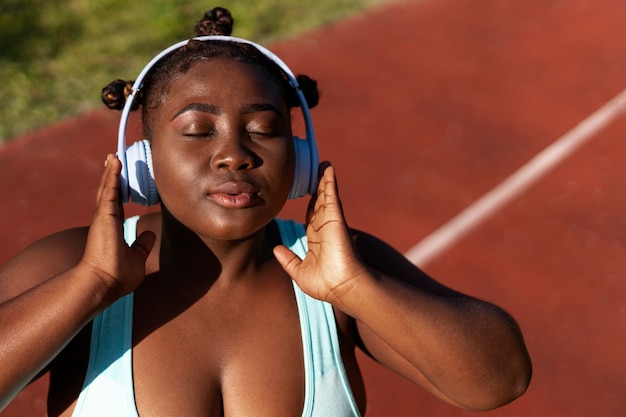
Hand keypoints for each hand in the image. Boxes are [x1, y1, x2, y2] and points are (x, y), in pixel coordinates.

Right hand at [79, 154, 155, 300]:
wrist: (104, 282)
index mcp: (113, 229)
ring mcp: (104, 217)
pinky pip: (110, 189)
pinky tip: (115, 161)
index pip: (117, 205)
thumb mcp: (137, 258)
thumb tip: (150, 234)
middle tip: (113, 160)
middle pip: (110, 193)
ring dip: (111, 171)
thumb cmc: (118, 276)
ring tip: (113, 156)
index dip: (119, 191)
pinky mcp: (105, 214)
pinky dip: (112, 174)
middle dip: (112, 176)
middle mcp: (107, 221)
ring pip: (108, 188)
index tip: (121, 179)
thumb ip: (142, 245)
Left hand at [274, 163, 367, 303]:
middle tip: (316, 171)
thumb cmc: (325, 284)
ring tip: (323, 164)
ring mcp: (330, 222)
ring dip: (324, 179)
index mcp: (317, 239)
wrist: (343, 287)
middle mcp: (324, 228)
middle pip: (319, 201)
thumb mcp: (300, 272)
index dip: (310, 203)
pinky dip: (330, 181)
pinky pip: (332, 195)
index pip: (312, 216)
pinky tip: (328, 168)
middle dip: (318, 186)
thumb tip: (275, 248)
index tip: (305, 193)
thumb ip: (288, 260)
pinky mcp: (336, 218)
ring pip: (325, 195)